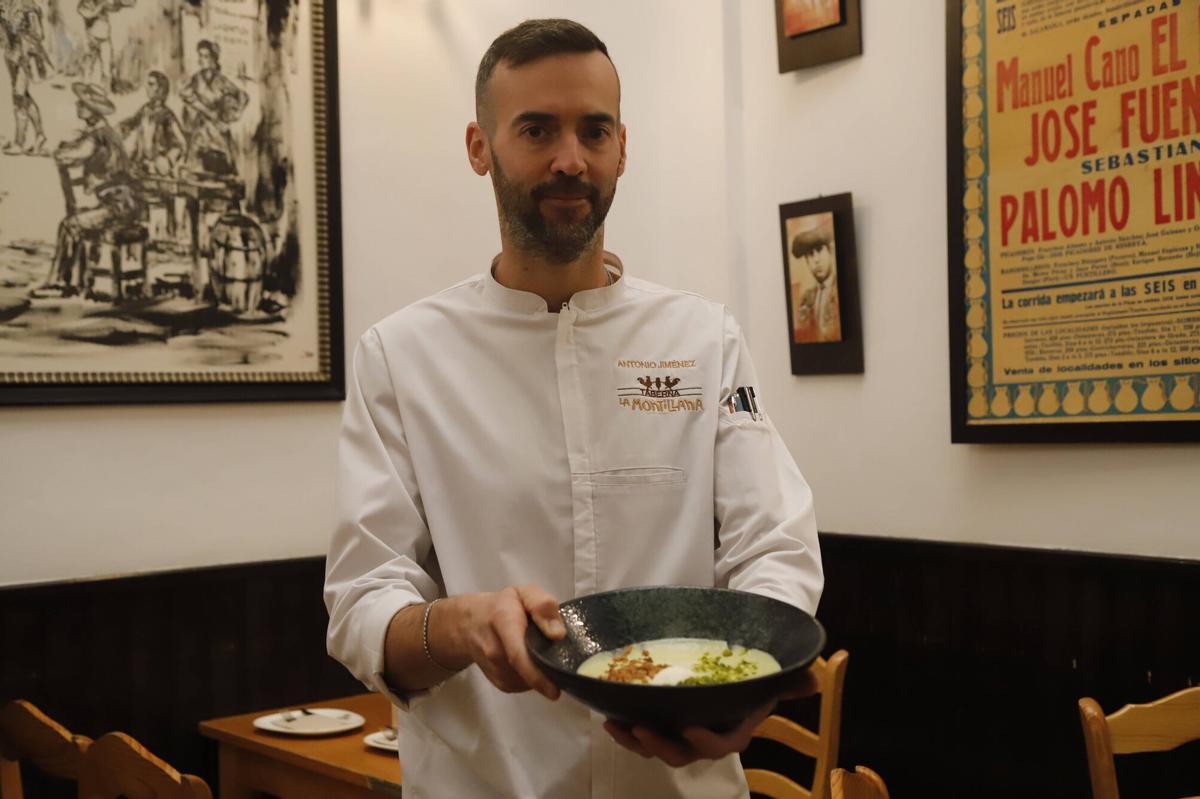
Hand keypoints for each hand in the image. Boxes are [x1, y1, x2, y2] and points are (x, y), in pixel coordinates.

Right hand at [446, 584, 564, 699]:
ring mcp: (497, 671)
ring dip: (543, 670)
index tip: (555, 690)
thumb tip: (557, 634)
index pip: (517, 654)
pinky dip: (536, 675)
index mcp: (503, 622)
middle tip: (560, 657)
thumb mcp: (523, 593)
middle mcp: (495, 651)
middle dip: (549, 669)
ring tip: (540, 650)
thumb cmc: (501, 606)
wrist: (469, 624)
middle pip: (528, 671)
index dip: (537, 675)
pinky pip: (527, 684)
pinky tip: (532, 659)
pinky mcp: (502, 683)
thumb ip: (542, 605)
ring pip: (531, 680)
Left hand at [602, 668, 818, 766]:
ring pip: (660, 747)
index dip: (707, 742)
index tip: (689, 729)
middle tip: (642, 730)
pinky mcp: (663, 718)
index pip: (725, 745)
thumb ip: (791, 677)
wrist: (734, 656)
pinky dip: (627, 729)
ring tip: (617, 727)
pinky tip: (610, 716)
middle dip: (662, 747)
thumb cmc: (754, 666)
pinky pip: (644, 732)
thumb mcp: (773, 670)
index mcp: (735, 726)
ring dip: (637, 742)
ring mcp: (682, 729)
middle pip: (685, 753)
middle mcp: (707, 733)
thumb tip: (813, 679)